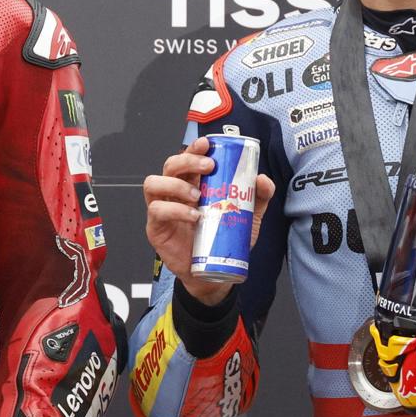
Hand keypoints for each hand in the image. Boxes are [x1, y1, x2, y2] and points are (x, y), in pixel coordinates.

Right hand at [143, 138, 275, 304]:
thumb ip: (257, 197)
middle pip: (170, 165)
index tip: (207, 144)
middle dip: (187, 160)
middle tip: (208, 167)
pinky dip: (175, 210)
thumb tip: (262, 179)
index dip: (193, 148)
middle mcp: (174, 193)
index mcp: (192, 184)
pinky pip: (157, 210)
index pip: (187, 159)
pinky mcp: (156, 227)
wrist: (214, 272)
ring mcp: (162, 208)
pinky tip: (193, 216)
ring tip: (197, 195)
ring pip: (153, 183)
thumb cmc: (223, 240)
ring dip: (175, 184)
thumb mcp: (246, 217)